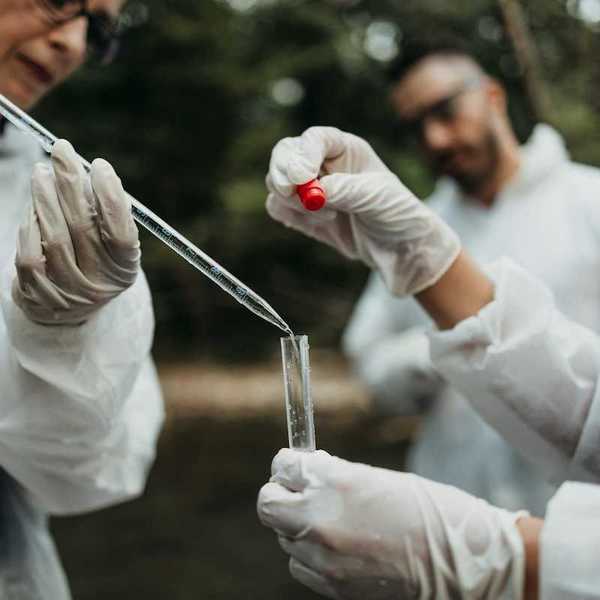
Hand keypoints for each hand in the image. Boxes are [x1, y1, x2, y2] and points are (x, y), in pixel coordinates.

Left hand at [12, 139, 139, 324]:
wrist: (68, 308)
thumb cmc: (92, 261)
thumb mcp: (109, 243)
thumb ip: (105, 213)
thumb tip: (92, 172)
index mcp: (124, 269)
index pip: (121, 232)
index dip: (111, 198)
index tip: (100, 165)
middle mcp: (100, 284)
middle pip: (84, 228)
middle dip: (71, 183)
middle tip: (62, 150)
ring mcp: (69, 293)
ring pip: (54, 238)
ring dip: (45, 198)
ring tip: (41, 172)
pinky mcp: (40, 296)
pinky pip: (30, 254)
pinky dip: (30, 225)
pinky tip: (33, 208)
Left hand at [258, 449, 525, 599]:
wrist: (465, 564)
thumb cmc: (430, 510)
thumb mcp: (379, 478)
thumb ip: (335, 475)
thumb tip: (306, 470)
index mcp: (336, 485)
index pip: (285, 467)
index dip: (288, 463)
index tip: (294, 464)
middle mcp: (322, 522)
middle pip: (268, 505)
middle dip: (279, 493)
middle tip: (295, 489)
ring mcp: (325, 560)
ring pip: (283, 538)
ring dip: (296, 524)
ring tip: (325, 519)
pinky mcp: (334, 588)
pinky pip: (301, 566)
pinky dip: (309, 553)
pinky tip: (335, 545)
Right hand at [266, 127, 459, 294]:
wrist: (400, 250)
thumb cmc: (397, 214)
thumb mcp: (377, 198)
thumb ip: (345, 190)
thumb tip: (314, 191)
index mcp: (346, 149)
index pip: (315, 139)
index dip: (303, 155)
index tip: (301, 178)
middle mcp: (324, 164)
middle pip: (285, 154)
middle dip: (283, 172)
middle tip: (290, 192)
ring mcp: (310, 189)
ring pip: (278, 183)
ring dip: (295, 202)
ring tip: (328, 216)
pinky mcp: (302, 214)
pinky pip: (278, 207)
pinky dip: (291, 216)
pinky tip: (320, 224)